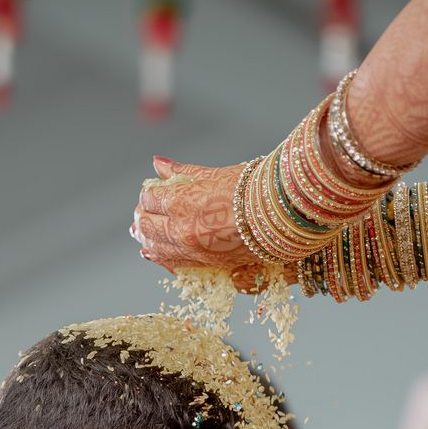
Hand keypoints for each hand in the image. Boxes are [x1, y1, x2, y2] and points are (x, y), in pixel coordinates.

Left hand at [133, 156, 267, 289]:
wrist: (284, 216)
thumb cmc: (254, 189)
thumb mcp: (215, 174)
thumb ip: (183, 171)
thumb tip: (157, 163)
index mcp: (181, 201)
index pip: (149, 197)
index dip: (149, 193)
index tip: (152, 190)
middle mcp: (180, 229)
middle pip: (146, 224)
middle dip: (143, 216)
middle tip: (144, 211)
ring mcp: (192, 250)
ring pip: (154, 247)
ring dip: (147, 238)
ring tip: (143, 231)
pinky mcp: (205, 265)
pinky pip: (172, 264)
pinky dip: (160, 256)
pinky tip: (153, 252)